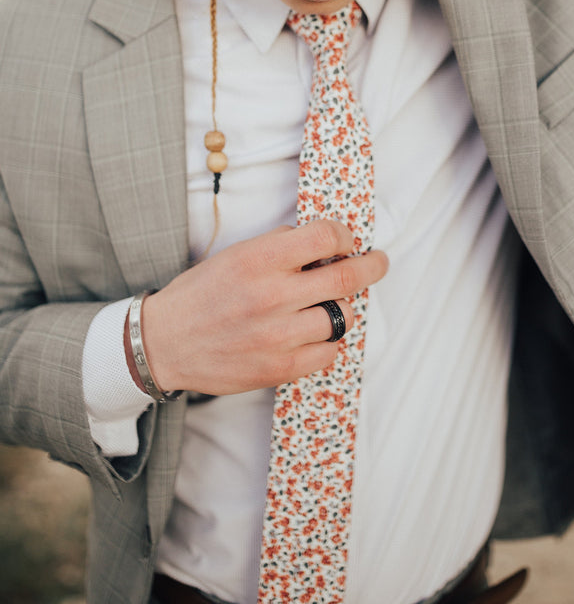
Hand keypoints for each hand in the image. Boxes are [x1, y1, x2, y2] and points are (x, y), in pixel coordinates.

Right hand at [140, 220, 387, 395]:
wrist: (164, 343)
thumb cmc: (201, 293)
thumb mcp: (236, 254)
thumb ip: (279, 247)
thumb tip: (322, 242)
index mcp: (260, 259)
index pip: (325, 236)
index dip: (344, 235)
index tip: (345, 239)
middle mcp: (272, 296)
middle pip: (347, 277)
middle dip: (372, 266)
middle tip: (378, 262)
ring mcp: (278, 336)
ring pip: (341, 317)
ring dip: (343, 306)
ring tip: (331, 303)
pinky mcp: (278, 369)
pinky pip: (327, 352)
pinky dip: (327, 340)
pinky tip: (313, 332)